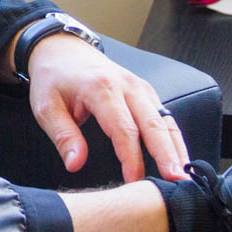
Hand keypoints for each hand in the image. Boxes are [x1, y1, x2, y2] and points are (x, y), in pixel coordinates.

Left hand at [24, 34, 189, 183]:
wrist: (63, 49)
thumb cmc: (54, 78)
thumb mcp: (46, 107)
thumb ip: (63, 136)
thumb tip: (75, 164)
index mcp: (101, 88)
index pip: (123, 129)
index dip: (131, 158)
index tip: (134, 182)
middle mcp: (127, 85)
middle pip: (153, 124)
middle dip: (167, 155)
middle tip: (179, 182)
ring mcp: (140, 87)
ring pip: (165, 121)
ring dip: (177, 149)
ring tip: (186, 177)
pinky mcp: (145, 92)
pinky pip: (164, 117)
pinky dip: (174, 139)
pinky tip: (180, 160)